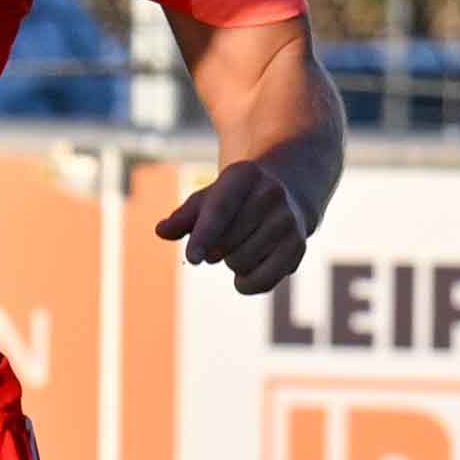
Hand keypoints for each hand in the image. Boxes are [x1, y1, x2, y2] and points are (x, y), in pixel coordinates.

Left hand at [155, 156, 314, 295]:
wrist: (285, 192)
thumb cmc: (234, 198)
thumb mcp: (207, 198)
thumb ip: (183, 217)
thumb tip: (162, 231)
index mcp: (243, 175)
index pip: (220, 210)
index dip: (204, 236)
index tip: (193, 259)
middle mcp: (271, 194)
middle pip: (227, 244)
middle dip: (214, 250)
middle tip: (220, 240)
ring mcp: (288, 220)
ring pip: (242, 263)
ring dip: (231, 263)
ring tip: (240, 246)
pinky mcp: (298, 246)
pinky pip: (262, 281)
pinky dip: (246, 284)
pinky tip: (246, 271)